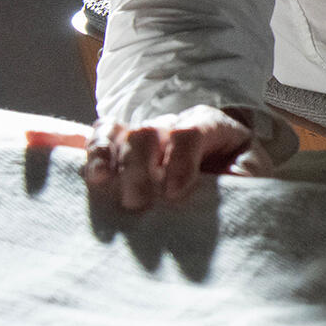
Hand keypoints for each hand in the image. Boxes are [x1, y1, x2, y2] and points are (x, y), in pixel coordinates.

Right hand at [87, 105, 252, 211]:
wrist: (223, 156)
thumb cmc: (235, 167)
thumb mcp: (251, 170)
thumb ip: (245, 176)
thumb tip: (234, 187)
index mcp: (208, 125)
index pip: (189, 133)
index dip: (180, 162)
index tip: (174, 195)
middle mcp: (172, 122)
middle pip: (148, 132)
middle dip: (139, 168)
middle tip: (137, 203)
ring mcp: (145, 130)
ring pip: (120, 134)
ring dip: (109, 160)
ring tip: (102, 186)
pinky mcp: (121, 142)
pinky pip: (99, 135)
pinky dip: (84, 148)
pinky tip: (74, 166)